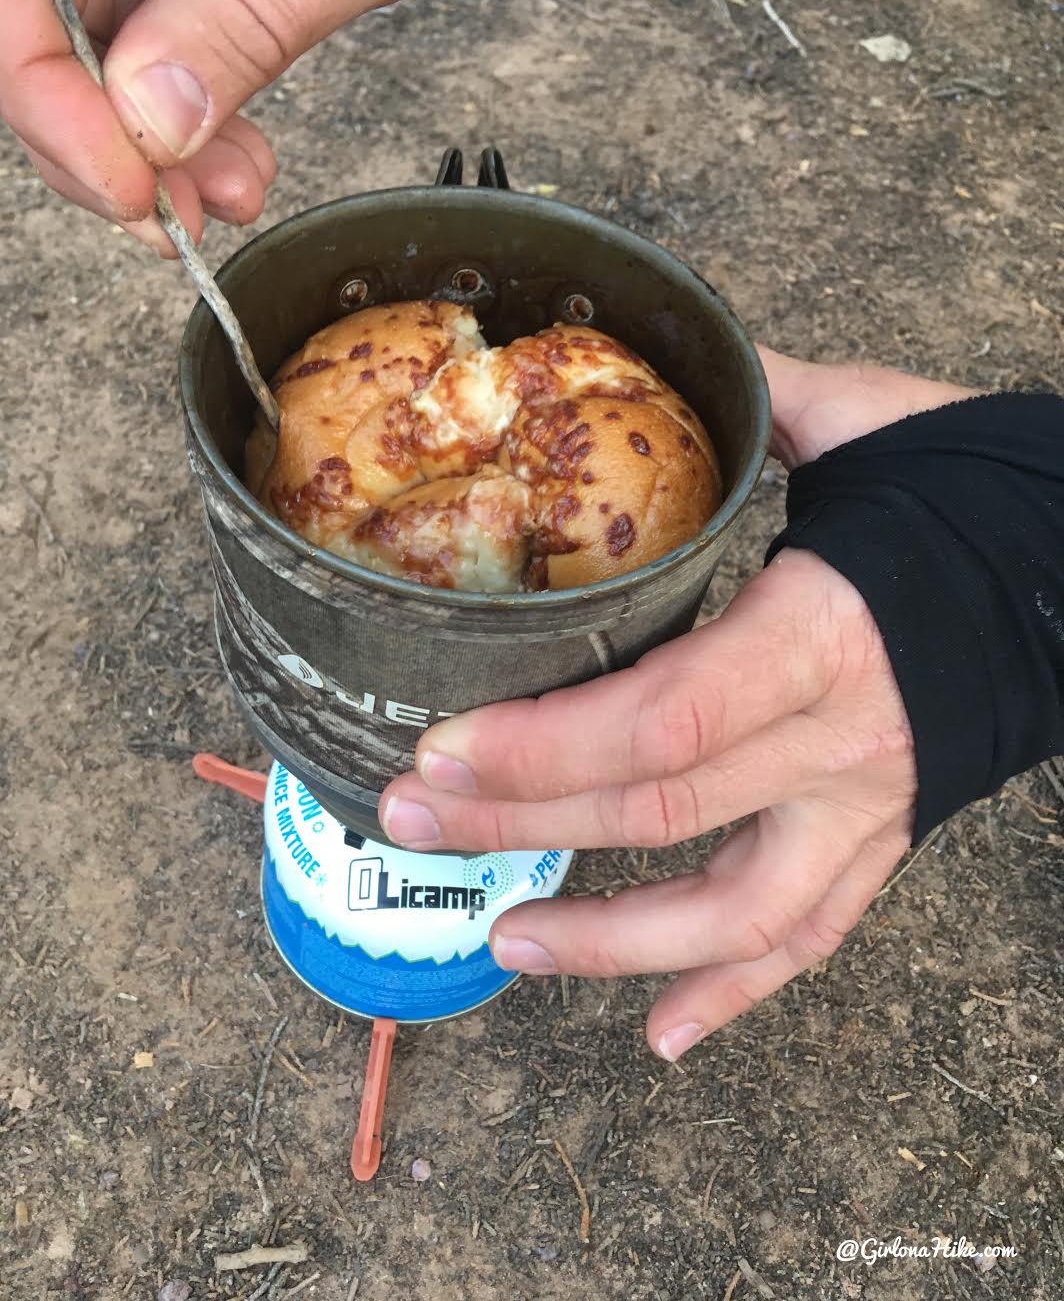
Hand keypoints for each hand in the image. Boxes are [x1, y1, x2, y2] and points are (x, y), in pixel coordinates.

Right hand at [1, 0, 534, 252]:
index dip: (38, 79)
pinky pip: (152, 22)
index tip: (118, 179)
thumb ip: (251, 10)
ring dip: (150, 137)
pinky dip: (186, 106)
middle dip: (99, 130)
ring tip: (226, 195)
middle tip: (167, 217)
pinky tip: (234, 158)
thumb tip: (151, 119)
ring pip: (91, 24)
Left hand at [378, 349, 976, 1059]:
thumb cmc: (968, 486)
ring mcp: (866, 805)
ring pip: (735, 910)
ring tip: (505, 943)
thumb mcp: (865, 418)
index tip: (437, 750)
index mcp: (823, 629)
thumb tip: (668, 347)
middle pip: (661, 810)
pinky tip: (660, 1036)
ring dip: (611, 943)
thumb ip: (760, 391)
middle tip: (407, 817)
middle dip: (520, 819)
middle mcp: (841, 739)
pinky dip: (736, 991)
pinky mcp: (884, 839)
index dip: (543, 748)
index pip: (665, 718)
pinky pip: (813, 936)